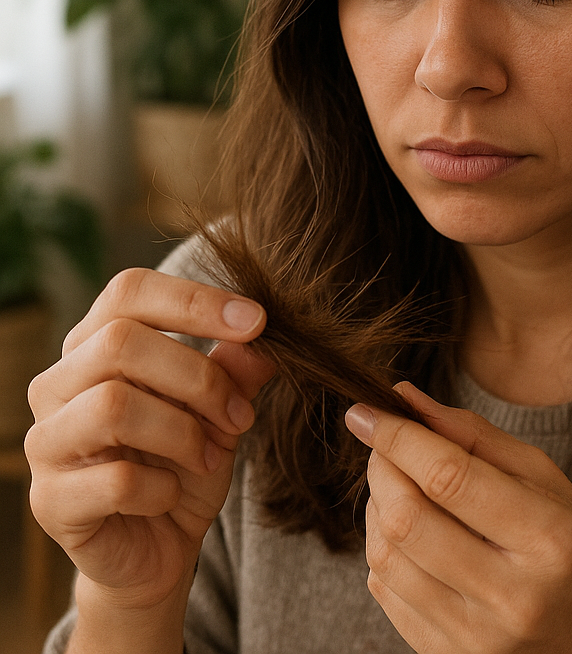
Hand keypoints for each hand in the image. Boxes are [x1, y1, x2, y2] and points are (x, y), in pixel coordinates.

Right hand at [25, 268, 275, 612]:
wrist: (161, 547)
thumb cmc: (186, 460)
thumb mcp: (223, 408)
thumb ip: (236, 370)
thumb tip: (257, 342)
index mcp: (96, 344)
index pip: (129, 291)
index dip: (194, 299)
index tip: (258, 321)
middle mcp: (58, 383)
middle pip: (120, 342)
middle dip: (199, 377)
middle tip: (240, 414)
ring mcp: (46, 441)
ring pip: (113, 406)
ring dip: (184, 432)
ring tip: (211, 455)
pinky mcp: (49, 501)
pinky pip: (116, 479)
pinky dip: (163, 488)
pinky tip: (170, 495)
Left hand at [345, 383, 571, 653]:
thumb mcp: (548, 481)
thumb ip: (477, 436)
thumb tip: (407, 399)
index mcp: (549, 539)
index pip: (450, 477)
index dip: (398, 437)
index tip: (365, 411)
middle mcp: (512, 596)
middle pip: (408, 519)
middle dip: (381, 468)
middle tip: (383, 445)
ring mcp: (476, 639)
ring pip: (386, 556)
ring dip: (377, 507)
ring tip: (399, 485)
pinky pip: (385, 592)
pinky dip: (383, 548)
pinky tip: (409, 531)